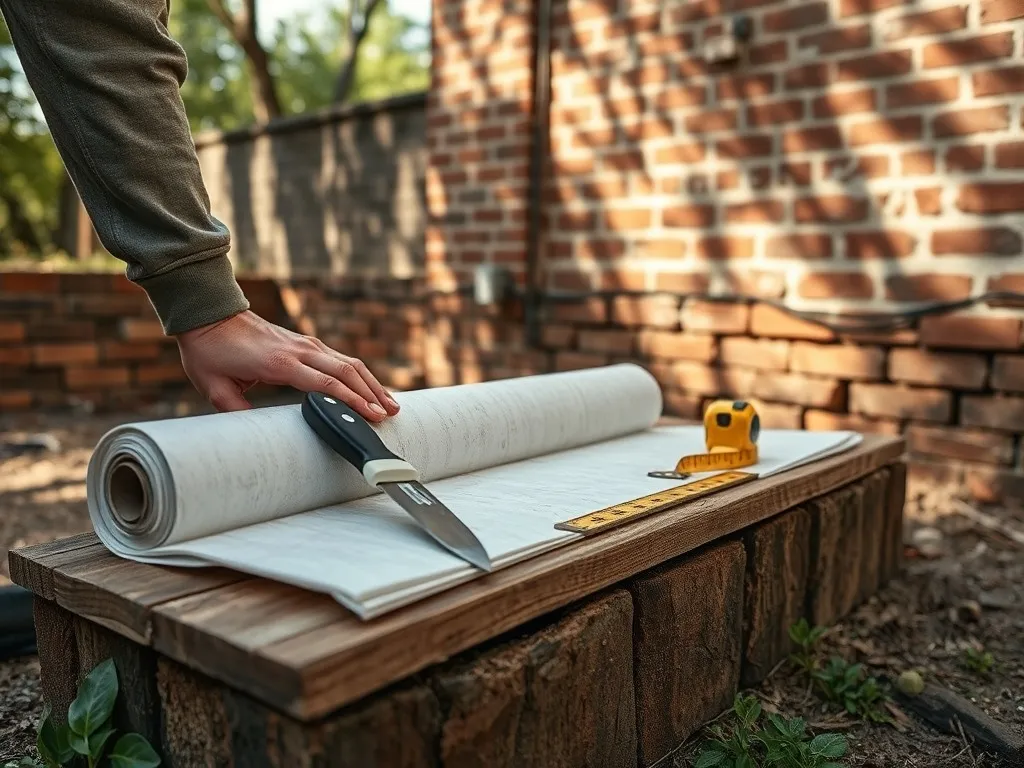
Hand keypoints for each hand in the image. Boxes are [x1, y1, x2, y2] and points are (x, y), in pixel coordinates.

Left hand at [175, 310, 399, 419]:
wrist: (211, 313)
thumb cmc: (210, 351)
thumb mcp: (213, 386)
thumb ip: (235, 410)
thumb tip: (254, 434)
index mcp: (280, 362)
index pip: (326, 384)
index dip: (351, 401)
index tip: (371, 416)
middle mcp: (300, 350)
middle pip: (347, 372)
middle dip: (372, 395)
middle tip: (390, 415)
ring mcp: (305, 344)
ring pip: (349, 363)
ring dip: (371, 383)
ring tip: (390, 404)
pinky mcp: (306, 343)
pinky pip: (340, 358)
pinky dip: (359, 374)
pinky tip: (369, 387)